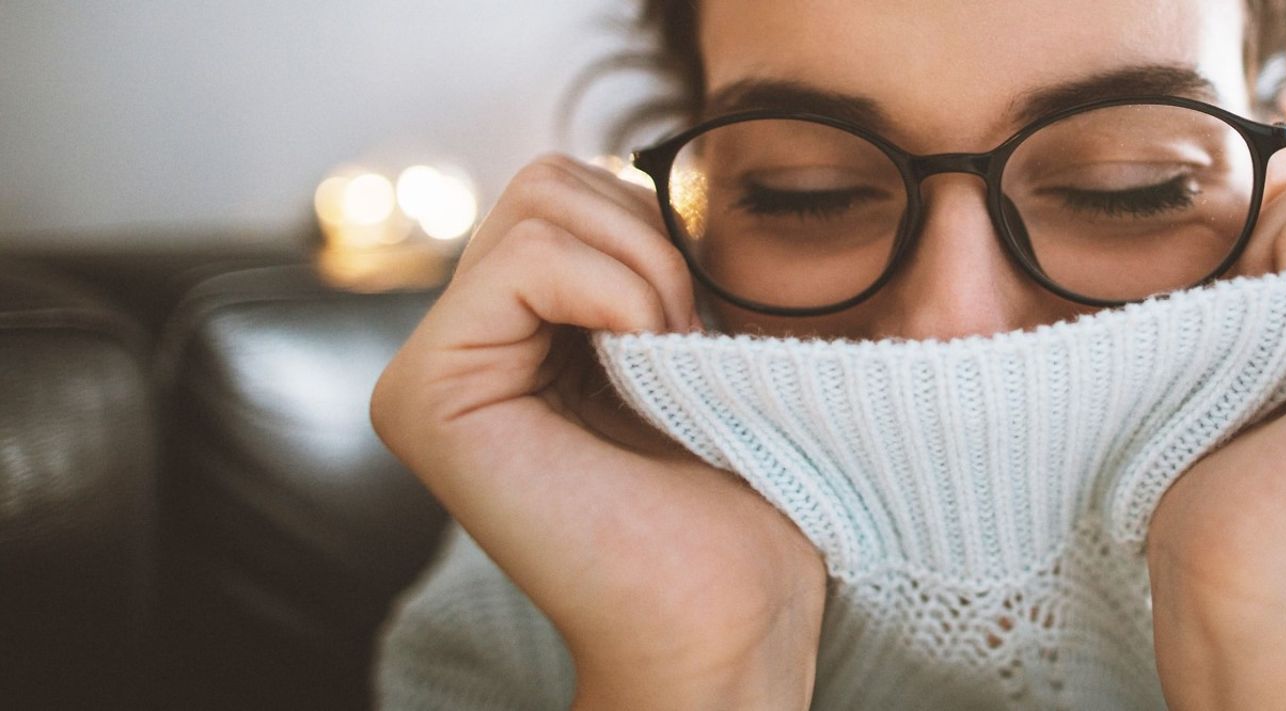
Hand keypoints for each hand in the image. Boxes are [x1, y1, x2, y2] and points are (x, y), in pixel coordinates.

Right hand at [370, 154, 826, 709]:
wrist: (730, 610)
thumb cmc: (738, 495)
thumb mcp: (695, 341)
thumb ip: (642, 256)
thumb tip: (638, 168)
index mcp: (513, 334)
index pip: (572, 188)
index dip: (661, 231)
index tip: (702, 329)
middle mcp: (455, 348)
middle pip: (551, 178)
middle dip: (652, 240)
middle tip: (687, 342)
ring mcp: (427, 372)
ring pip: (540, 199)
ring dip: (643, 268)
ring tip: (667, 362)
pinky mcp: (423, 397)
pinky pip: (524, 256)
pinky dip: (616, 291)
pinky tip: (642, 364)